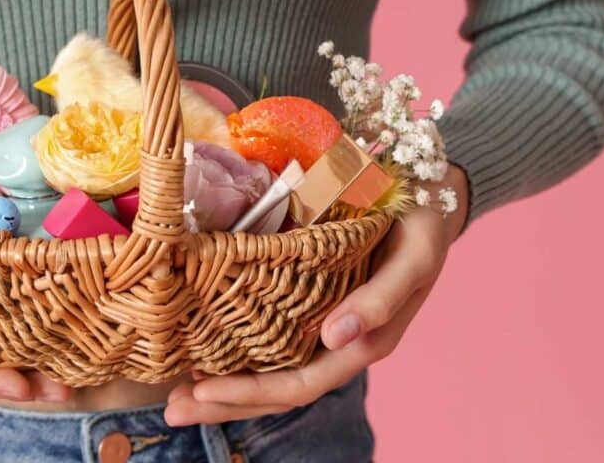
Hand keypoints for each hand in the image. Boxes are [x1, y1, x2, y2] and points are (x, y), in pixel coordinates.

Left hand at [164, 165, 469, 425]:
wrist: (430, 194)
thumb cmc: (422, 226)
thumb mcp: (415, 257)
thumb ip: (381, 300)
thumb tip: (335, 338)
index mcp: (363, 342)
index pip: (300, 384)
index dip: (252, 393)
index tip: (202, 391)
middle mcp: (338, 344)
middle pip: (277, 391)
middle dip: (225, 404)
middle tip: (172, 409)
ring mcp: (322, 328)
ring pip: (269, 372)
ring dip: (224, 388)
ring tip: (176, 396)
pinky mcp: (308, 305)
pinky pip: (269, 341)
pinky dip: (235, 354)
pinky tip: (202, 354)